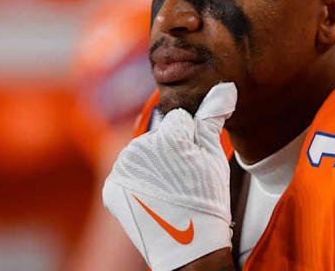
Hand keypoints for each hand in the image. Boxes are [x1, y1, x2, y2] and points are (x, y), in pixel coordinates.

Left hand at [103, 82, 236, 270]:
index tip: (194, 163)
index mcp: (168, 136)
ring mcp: (121, 169)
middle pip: (157, 137)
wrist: (188, 247)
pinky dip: (137, 184)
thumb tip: (224, 87)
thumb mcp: (215, 157)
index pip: (179, 121)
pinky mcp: (111, 187)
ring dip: (152, 167)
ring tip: (168, 192)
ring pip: (141, 155)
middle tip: (183, 180)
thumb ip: (213, 117)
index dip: (190, 141)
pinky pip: (126, 174)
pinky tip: (152, 199)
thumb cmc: (207, 201)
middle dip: (169, 152)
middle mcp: (139, 148)